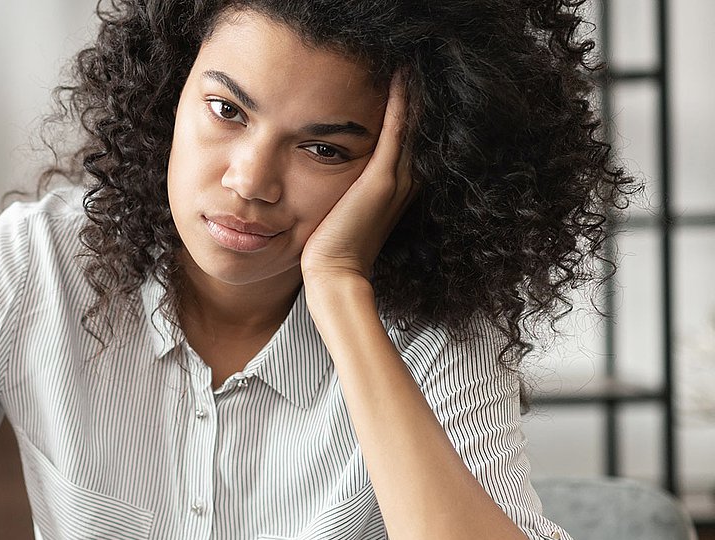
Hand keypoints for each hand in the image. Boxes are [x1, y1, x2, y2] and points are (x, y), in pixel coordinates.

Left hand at [301, 71, 417, 283]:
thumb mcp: (341, 208)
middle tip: (416, 58)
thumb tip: (328, 170)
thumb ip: (347, 187)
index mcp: (396, 186)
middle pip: (418, 124)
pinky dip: (401, 102)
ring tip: (411, 58)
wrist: (334, 275)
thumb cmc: (330, 247)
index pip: (409, 135)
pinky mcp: (381, 181)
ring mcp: (396, 180)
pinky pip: (397, 131)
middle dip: (417, 91)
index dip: (410, 105)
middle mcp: (404, 180)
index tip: (405, 75)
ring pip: (412, 122)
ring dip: (413, 89)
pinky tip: (400, 75)